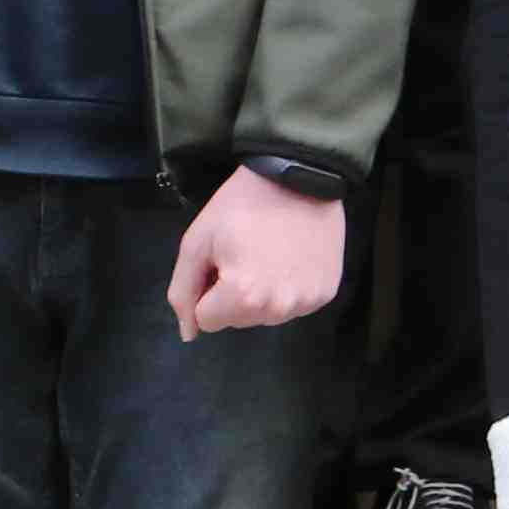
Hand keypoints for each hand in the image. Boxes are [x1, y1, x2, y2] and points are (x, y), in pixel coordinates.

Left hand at [166, 169, 345, 340]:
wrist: (299, 174)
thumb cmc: (242, 205)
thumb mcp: (197, 242)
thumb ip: (183, 292)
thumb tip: (189, 333)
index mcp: (242, 297)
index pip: (206, 320)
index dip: (208, 288)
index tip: (222, 259)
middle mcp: (278, 308)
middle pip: (238, 321)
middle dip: (234, 294)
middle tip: (246, 254)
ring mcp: (306, 302)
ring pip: (266, 316)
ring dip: (262, 294)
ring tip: (271, 254)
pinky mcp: (326, 293)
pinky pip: (294, 306)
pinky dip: (289, 288)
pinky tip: (292, 259)